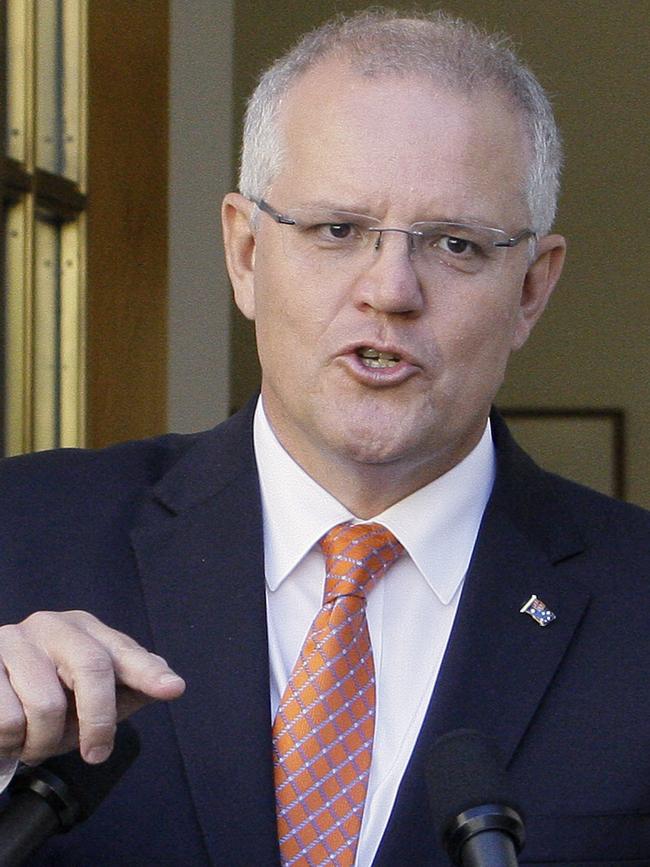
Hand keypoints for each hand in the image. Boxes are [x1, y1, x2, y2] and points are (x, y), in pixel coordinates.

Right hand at [0, 610, 184, 764]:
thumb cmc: (48, 695)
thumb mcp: (91, 694)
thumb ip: (129, 687)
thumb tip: (169, 682)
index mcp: (86, 630)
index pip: (123, 651)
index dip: (148, 672)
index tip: (172, 688)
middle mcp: (52, 626)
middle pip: (91, 668)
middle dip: (98, 721)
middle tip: (96, 754)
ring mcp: (14, 640)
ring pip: (45, 705)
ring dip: (44, 741)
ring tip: (37, 742)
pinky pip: (6, 720)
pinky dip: (12, 744)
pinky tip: (12, 738)